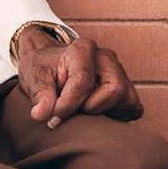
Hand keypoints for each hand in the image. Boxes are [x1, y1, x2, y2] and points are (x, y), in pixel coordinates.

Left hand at [16, 29, 142, 127]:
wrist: (51, 68)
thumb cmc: (44, 69)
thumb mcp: (34, 77)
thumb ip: (39, 95)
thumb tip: (42, 114)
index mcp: (83, 48)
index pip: (83, 82)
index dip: (67, 106)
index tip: (52, 119)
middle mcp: (107, 58)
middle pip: (113, 90)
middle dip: (89, 108)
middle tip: (69, 112)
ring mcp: (121, 73)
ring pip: (126, 100)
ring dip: (102, 113)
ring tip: (80, 110)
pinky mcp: (128, 91)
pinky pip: (132, 109)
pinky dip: (115, 117)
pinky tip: (95, 114)